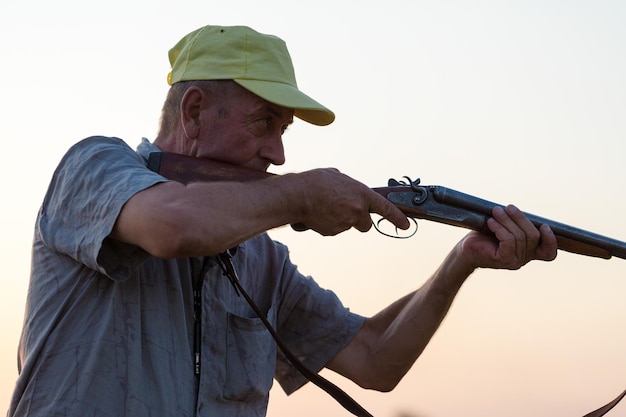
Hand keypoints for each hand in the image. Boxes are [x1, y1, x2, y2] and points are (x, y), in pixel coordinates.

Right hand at [292, 168, 409, 235]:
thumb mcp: (337, 176)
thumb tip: (350, 191)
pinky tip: (318, 213)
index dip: (397, 218)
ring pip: (347, 226)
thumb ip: (350, 187)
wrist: (296, 195)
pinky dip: (328, 224)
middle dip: (359, 220)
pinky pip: (334, 229)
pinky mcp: (333, 232)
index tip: (406, 225)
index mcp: (362, 194)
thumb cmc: (315, 182)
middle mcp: (357, 210)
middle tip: (345, 211)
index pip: (386, 208)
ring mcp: (345, 223)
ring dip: (339, 220)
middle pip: (366, 224)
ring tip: (324, 207)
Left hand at [459, 204, 557, 269]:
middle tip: (508, 207)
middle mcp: (523, 259)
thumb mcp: (504, 227)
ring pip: (519, 236)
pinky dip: (500, 228)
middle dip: (520, 218)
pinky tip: (490, 222)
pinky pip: (508, 240)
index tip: (544, 226)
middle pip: (533, 236)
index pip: (549, 253)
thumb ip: (516, 224)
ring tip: (496, 211)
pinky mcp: (503, 260)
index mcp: (527, 252)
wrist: (465, 250)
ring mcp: (514, 261)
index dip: (551, 240)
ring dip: (507, 220)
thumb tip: (518, 211)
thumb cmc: (484, 236)